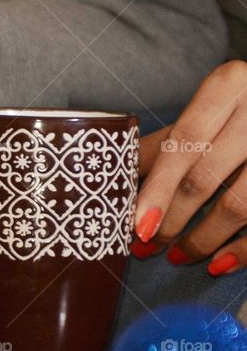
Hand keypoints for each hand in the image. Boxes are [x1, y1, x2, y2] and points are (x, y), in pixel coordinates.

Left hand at [134, 60, 246, 275]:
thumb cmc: (240, 107)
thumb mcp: (206, 109)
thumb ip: (166, 141)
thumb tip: (116, 180)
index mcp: (228, 86)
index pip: (183, 141)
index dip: (158, 186)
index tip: (137, 224)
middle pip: (206, 177)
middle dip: (171, 219)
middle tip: (146, 245)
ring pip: (240, 205)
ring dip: (203, 239)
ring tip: (176, 257)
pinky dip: (243, 250)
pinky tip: (219, 264)